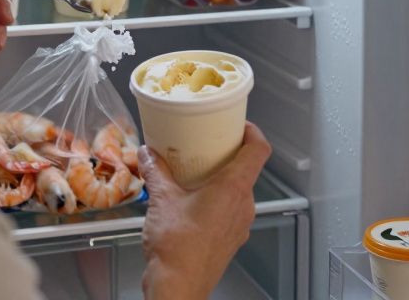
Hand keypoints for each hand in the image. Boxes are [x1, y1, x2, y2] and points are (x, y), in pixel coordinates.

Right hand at [138, 122, 271, 299]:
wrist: (178, 287)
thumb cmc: (177, 248)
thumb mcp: (161, 199)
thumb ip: (156, 171)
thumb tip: (148, 154)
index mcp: (234, 188)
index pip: (259, 150)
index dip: (253, 132)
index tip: (239, 124)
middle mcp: (243, 206)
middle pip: (248, 169)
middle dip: (229, 155)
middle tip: (209, 145)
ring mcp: (239, 225)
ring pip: (239, 192)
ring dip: (221, 179)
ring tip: (196, 174)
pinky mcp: (231, 239)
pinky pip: (230, 211)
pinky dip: (217, 201)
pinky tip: (192, 202)